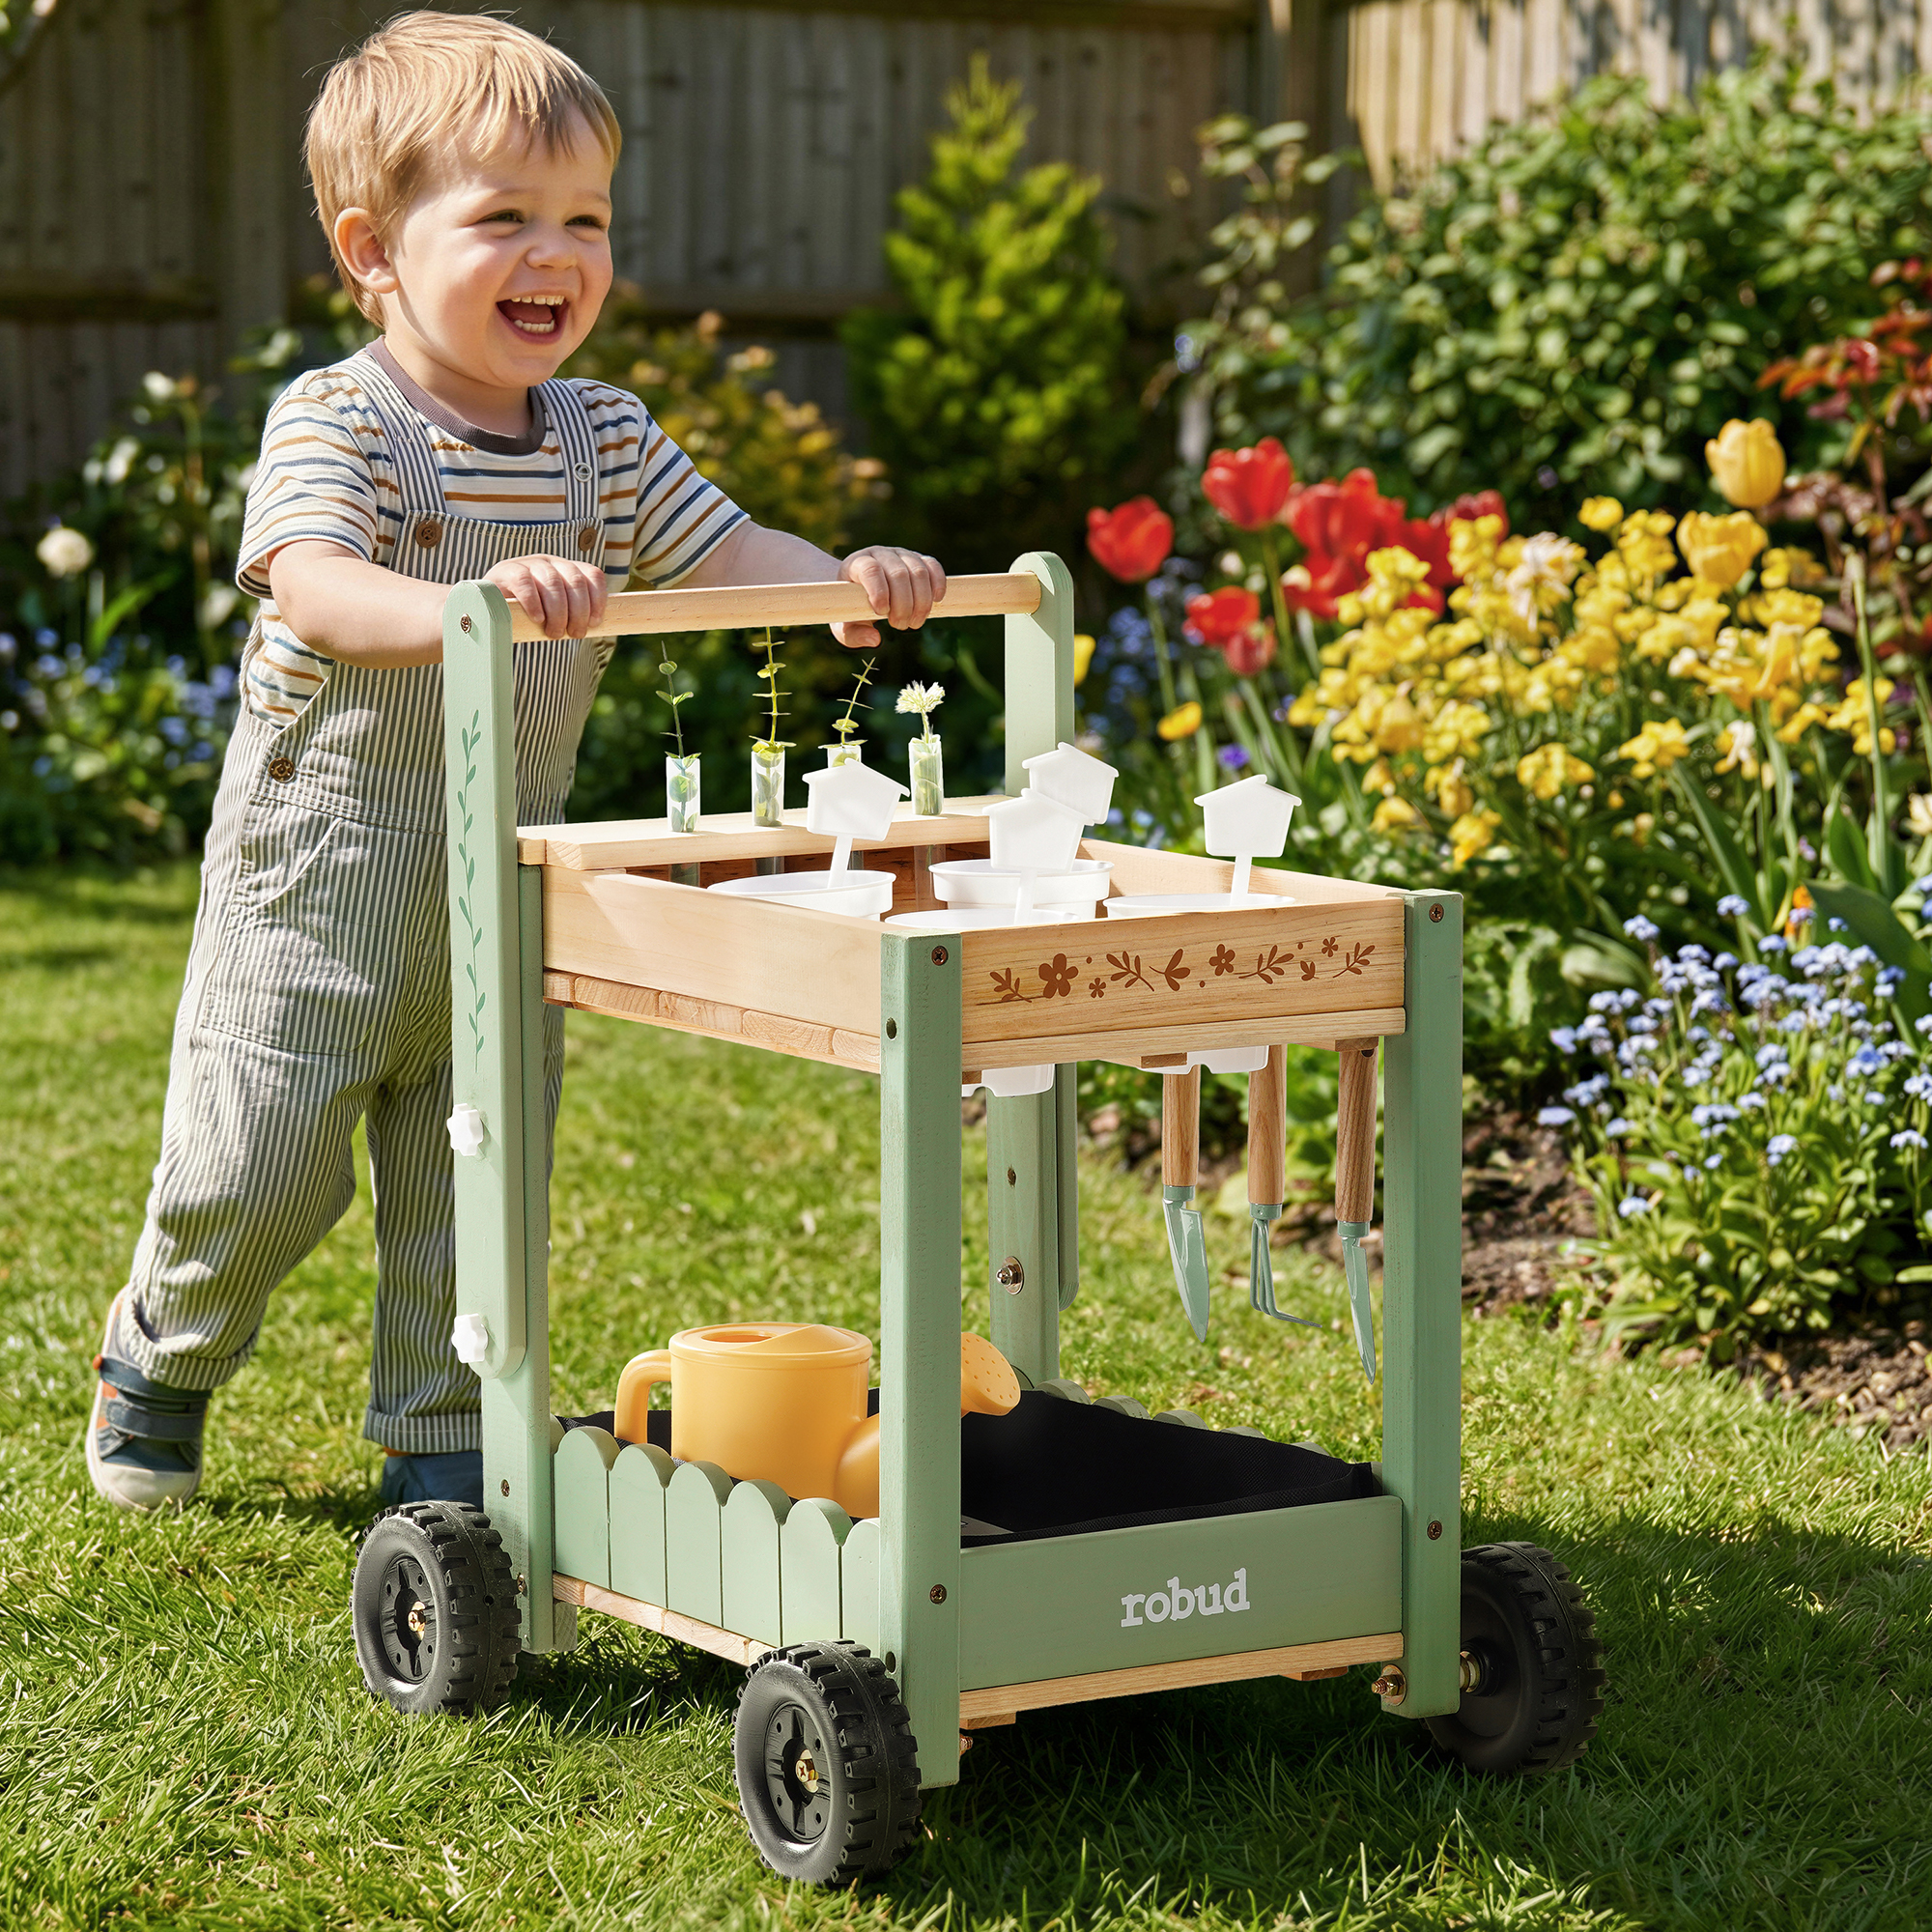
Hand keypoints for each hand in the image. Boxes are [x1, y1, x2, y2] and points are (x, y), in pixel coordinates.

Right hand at [486, 554, 608, 638]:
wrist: (487, 607)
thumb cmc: (527, 615)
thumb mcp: (554, 612)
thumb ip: (573, 615)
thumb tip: (596, 627)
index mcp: (567, 570)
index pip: (593, 575)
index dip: (598, 599)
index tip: (594, 623)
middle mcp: (551, 563)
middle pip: (576, 582)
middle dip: (579, 612)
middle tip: (574, 634)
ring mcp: (529, 564)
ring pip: (552, 583)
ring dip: (558, 613)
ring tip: (553, 633)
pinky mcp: (507, 570)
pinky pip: (525, 583)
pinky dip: (534, 603)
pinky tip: (536, 619)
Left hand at [832, 547, 945, 647]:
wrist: (859, 590)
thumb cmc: (851, 609)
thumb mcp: (845, 626)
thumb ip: (855, 635)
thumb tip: (875, 639)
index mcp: (856, 565)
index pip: (871, 569)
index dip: (879, 591)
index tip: (881, 612)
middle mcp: (880, 554)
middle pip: (898, 573)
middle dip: (903, 604)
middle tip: (900, 626)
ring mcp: (900, 554)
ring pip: (918, 571)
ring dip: (921, 601)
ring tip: (915, 622)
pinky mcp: (917, 559)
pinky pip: (933, 565)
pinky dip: (938, 584)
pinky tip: (936, 601)